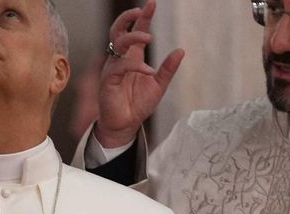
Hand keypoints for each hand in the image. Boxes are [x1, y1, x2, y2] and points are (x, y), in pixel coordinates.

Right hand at [94, 0, 184, 149]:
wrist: (125, 125)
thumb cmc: (137, 105)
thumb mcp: (159, 85)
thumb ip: (168, 69)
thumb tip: (180, 50)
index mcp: (133, 57)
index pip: (136, 31)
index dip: (143, 17)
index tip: (151, 4)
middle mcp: (121, 59)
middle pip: (119, 31)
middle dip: (128, 18)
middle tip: (141, 10)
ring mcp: (113, 68)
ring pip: (118, 44)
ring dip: (133, 36)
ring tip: (149, 37)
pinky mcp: (109, 80)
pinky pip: (121, 67)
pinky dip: (135, 66)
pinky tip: (148, 70)